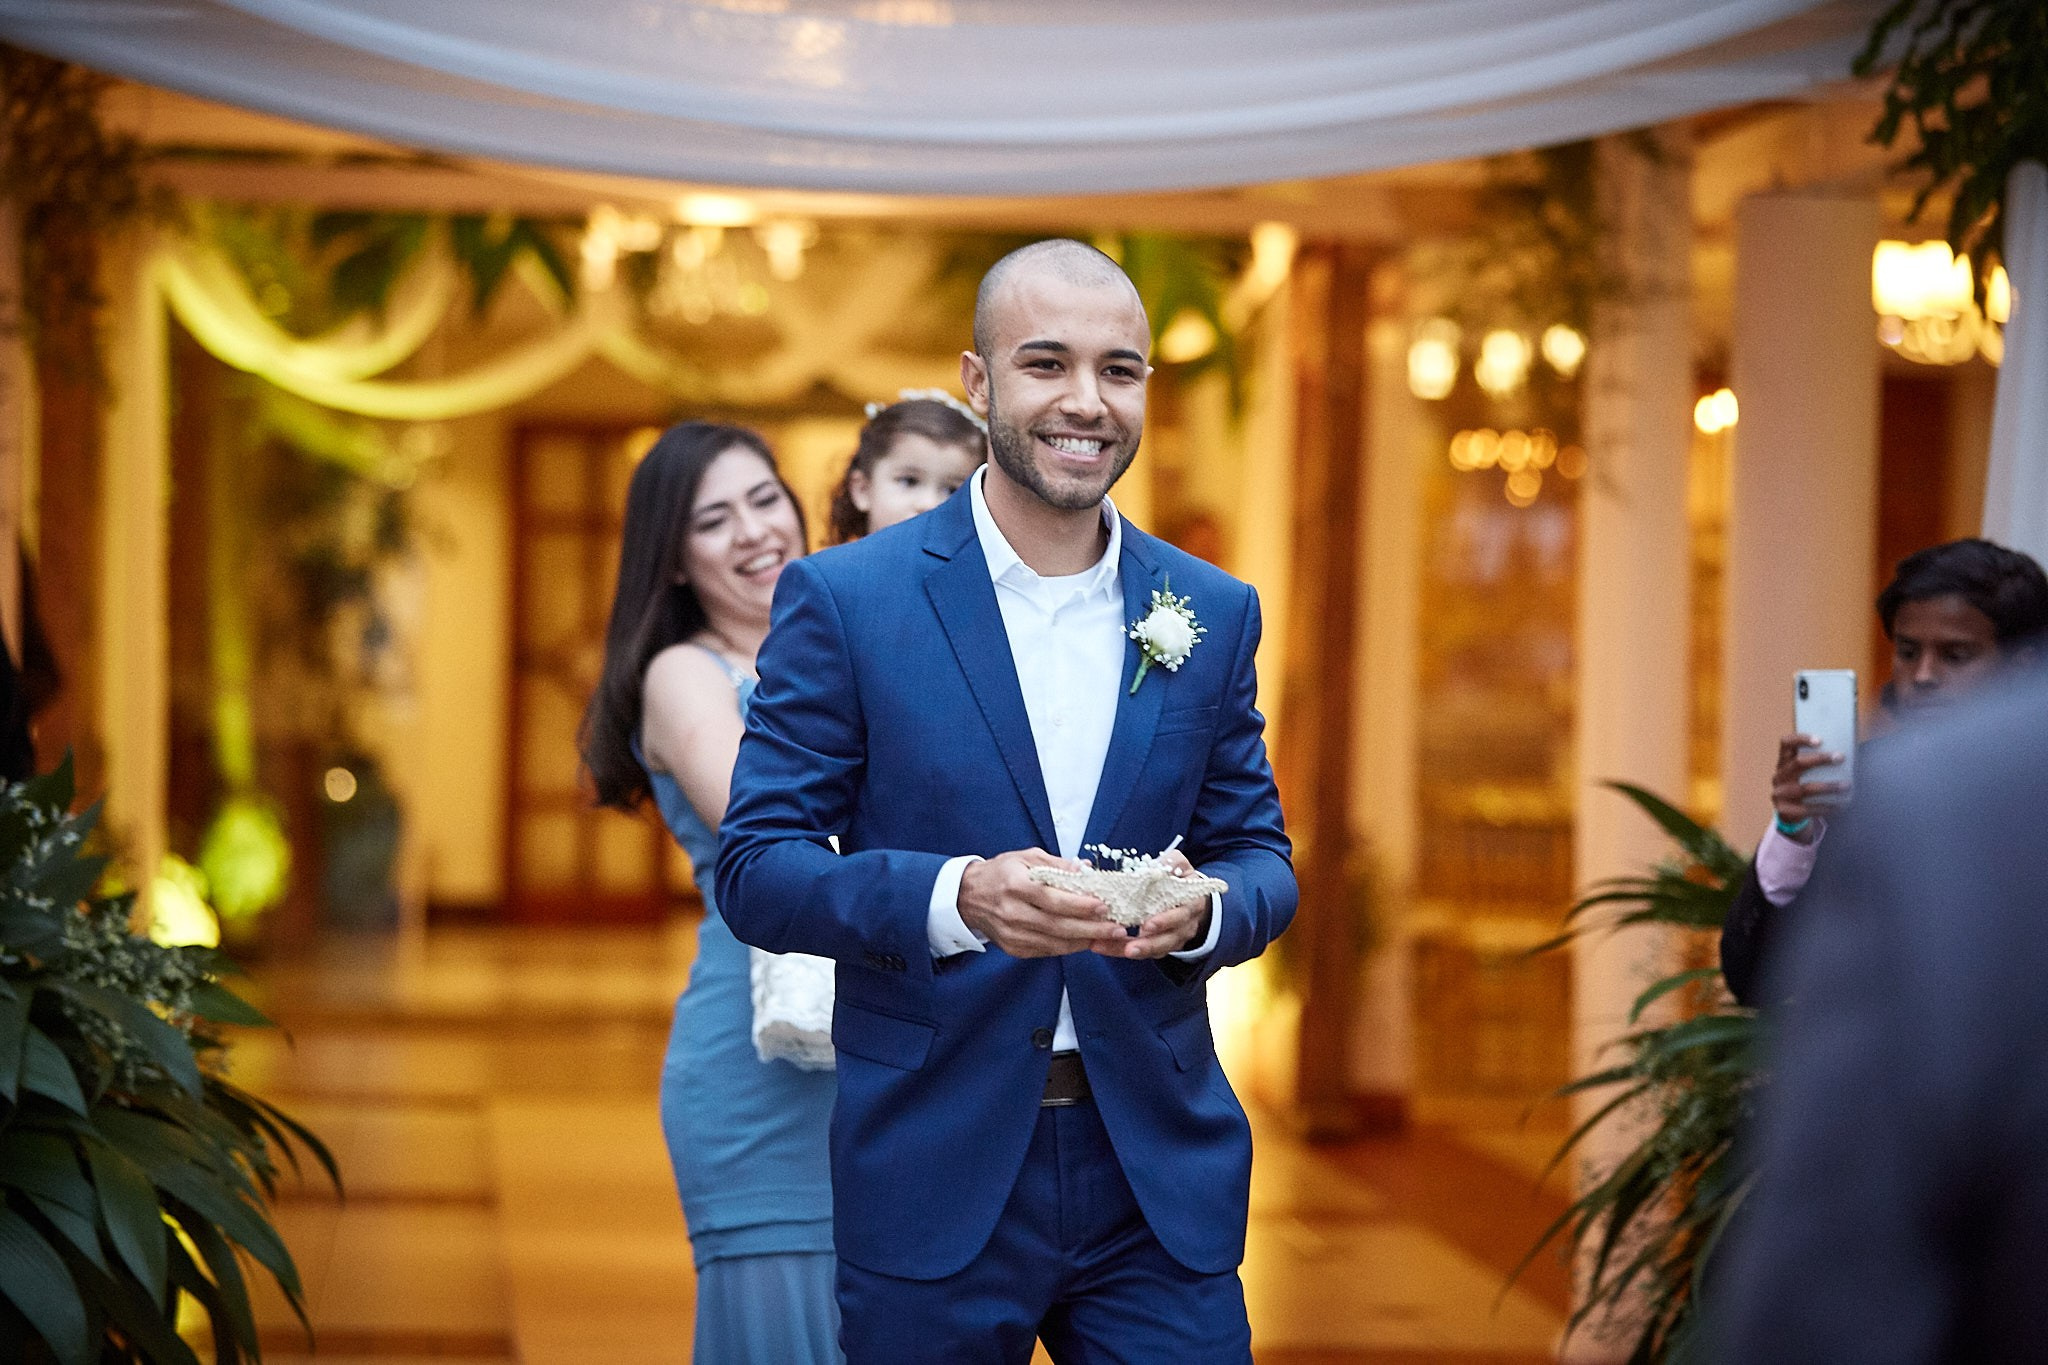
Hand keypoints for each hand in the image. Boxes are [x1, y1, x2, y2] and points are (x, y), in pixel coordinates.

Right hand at [958, 849, 1125, 958]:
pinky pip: (1046, 950)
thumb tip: (1087, 870)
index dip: (1080, 905)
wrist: (968, 896)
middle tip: (1117, 928)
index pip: (1053, 900)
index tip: (1104, 906)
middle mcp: (1012, 913)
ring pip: (1054, 942)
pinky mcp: (1013, 948)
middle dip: (1091, 929)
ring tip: (1108, 936)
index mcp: (1016, 886)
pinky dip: (1068, 947)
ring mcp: (1012, 934)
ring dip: (1084, 941)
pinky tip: (1085, 941)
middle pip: (1057, 926)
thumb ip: (1057, 864)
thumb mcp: (1026, 858)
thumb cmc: (1002, 873)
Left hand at [1098, 848, 1211, 960]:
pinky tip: (1105, 947)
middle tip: (1130, 948)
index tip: (1146, 926)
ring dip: (1136, 951)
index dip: (1165, 921)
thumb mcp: (1178, 865)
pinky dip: (1123, 950)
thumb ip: (1170, 863)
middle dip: (1149, 944)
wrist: (1189, 896)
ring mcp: (1175, 937)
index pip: (1180, 915)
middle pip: (1169, 938)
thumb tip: (1153, 867)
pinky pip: (1145, 952)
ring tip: (1113, 950)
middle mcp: (1186, 924)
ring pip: (1157, 949)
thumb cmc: (1179, 878)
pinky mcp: (1161, 945)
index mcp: (1191, 903)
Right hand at [1771, 732, 1846, 834]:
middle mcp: (1779, 776)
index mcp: (1783, 762)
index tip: (1820, 740)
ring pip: (1805, 788)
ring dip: (1828, 786)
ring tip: (1846, 785)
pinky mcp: (1784, 810)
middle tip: (1840, 757)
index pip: (1786, 743)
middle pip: (1798, 763)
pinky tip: (1839, 805)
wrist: (1789, 814)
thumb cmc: (1804, 786)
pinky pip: (1807, 808)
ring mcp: (1779, 793)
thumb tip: (1846, 752)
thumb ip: (1816, 764)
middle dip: (1820, 759)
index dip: (1800, 739)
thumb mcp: (1803, 774)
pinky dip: (1824, 806)